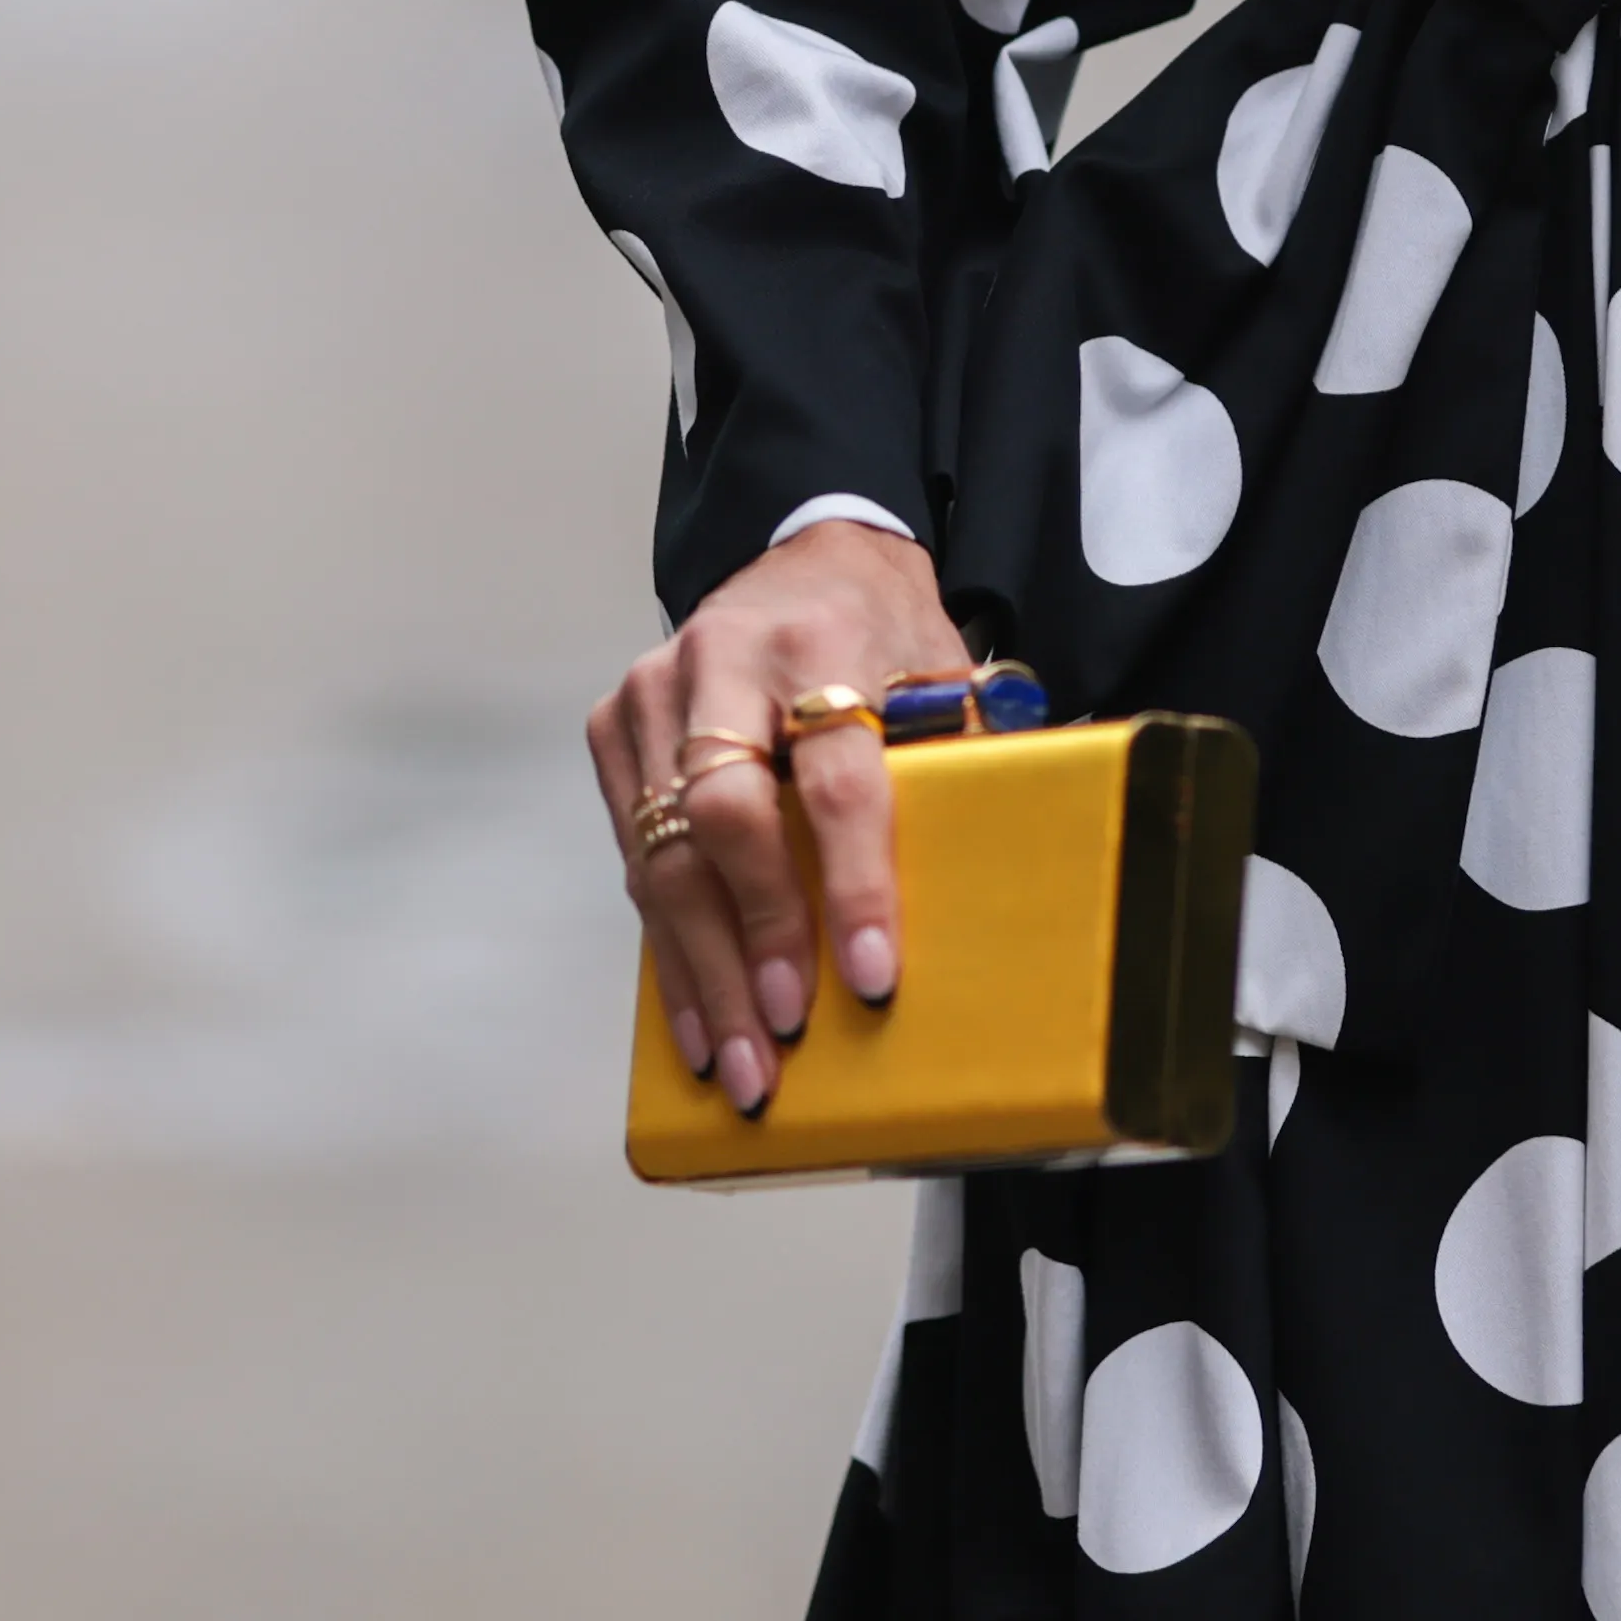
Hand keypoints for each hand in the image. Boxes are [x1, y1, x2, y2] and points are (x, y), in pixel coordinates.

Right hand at [594, 519, 978, 1114]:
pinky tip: (699, 1024)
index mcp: (824, 641)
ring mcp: (655, 693)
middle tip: (788, 1030)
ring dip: (705, 970)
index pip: (837, 775)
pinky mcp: (615, 729)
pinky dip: (669, 953)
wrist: (805, 555)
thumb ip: (955, 759)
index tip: (871, 974)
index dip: (854, 881)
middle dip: (758, 933)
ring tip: (742, 1065)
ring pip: (666, 851)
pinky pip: (635, 858)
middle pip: (727, 813)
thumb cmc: (885, 635)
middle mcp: (724, 661)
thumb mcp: (940, 671)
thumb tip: (1005, 889)